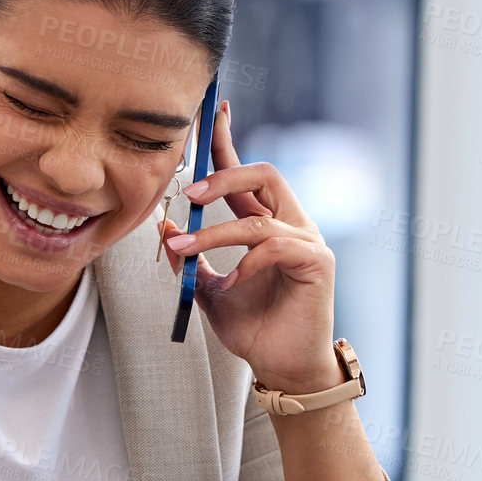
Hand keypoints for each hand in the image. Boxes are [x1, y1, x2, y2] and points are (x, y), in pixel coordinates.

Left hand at [159, 100, 342, 391]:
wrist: (281, 367)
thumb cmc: (252, 328)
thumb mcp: (207, 289)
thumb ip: (190, 257)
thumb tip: (164, 226)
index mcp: (268, 223)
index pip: (247, 174)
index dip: (229, 143)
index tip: (213, 112)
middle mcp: (292, 224)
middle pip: (264, 174)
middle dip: (225, 172)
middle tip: (189, 190)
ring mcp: (308, 241)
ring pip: (257, 217)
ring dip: (213, 232)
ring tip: (184, 250)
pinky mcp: (316, 263)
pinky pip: (273, 247)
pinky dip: (243, 263)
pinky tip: (230, 285)